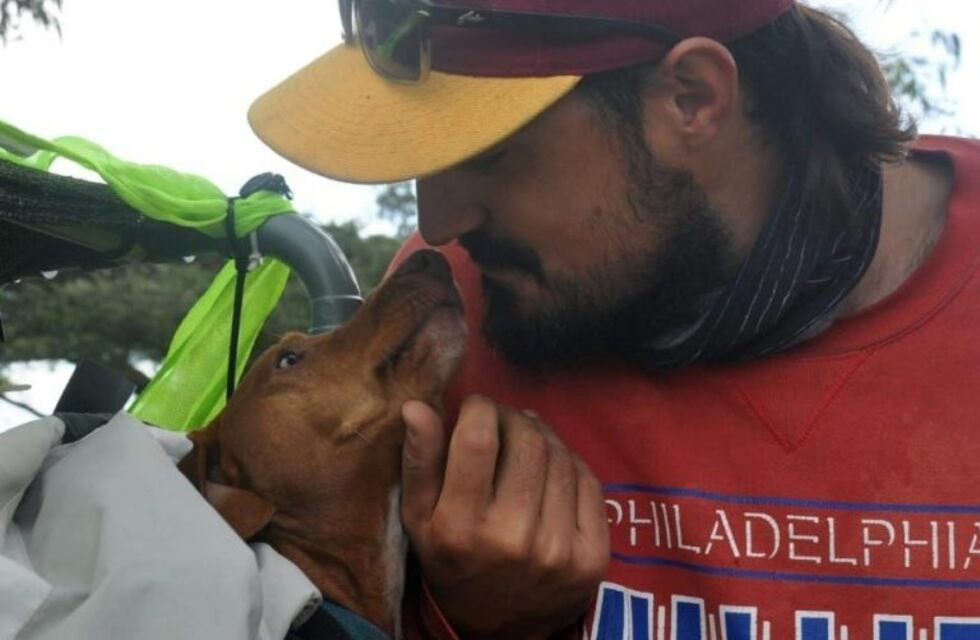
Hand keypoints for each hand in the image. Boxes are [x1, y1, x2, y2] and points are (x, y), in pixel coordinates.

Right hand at [401, 395, 609, 638]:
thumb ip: (419, 461)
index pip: (477, 440)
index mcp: (460, 528)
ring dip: (542, 434)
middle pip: (526, 442)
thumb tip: (415, 406)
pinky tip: (551, 465)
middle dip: (513, 416)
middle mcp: (512, 539)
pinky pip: (588, 481)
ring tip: (526, 438)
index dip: (480, 408)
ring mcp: (558, 550)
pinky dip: (569, 461)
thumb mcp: (419, 518)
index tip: (476, 406)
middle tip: (503, 419)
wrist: (497, 629)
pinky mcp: (593, 557)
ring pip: (560, 456)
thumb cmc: (450, 561)